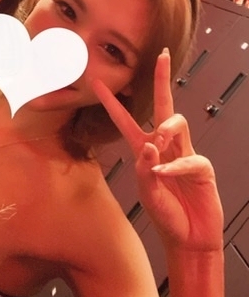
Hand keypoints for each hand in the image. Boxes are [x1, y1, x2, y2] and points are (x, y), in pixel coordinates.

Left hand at [93, 49, 222, 251]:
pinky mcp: (202, 167)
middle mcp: (164, 146)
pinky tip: (166, 173)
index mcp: (144, 149)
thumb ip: (144, 170)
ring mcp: (184, 154)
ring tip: (159, 141)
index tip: (95, 82)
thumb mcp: (146, 193)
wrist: (188, 240)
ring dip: (167, 128)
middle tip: (162, 56)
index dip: (111, 101)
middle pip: (163, 105)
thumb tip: (150, 143)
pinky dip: (176, 166)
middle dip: (162, 79)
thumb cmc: (166, 215)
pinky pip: (190, 158)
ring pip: (178, 122)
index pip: (125, 119)